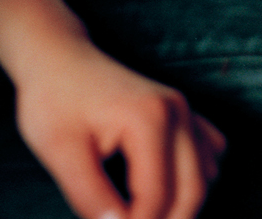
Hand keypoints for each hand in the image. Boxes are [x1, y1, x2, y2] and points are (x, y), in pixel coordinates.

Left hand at [14, 32, 223, 218]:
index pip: (156, 200)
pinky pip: (207, 153)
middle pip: (192, 191)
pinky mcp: (181, 112)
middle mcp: (177, 113)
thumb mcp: (60, 154)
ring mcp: (184, 110)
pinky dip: (193, 180)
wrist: (59, 59)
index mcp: (150, 121)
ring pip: (204, 176)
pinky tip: (165, 191)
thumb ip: (91, 198)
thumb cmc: (54, 102)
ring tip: (140, 217)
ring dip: (180, 208)